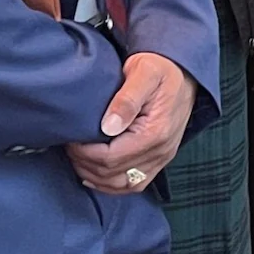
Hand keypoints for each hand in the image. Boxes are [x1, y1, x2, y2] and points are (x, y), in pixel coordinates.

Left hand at [65, 52, 195, 193]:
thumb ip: (127, 98)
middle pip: (112, 174)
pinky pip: (134, 184)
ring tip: (79, 159)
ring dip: (95, 176)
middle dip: (85, 164)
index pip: (110, 158)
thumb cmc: (160, 67)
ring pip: (121, 185)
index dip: (84, 153)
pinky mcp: (160, 158)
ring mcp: (162, 157)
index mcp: (156, 132)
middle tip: (70, 146)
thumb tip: (108, 127)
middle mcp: (161, 150)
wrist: (183, 69)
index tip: (71, 138)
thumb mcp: (144, 72)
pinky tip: (96, 174)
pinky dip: (111, 184)